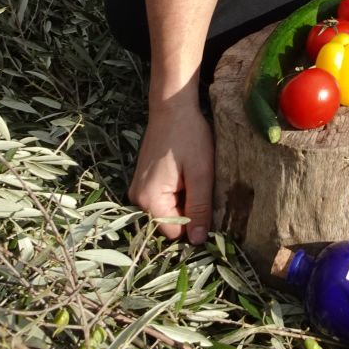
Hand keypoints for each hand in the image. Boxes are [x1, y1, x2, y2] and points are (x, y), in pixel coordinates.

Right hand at [128, 103, 213, 244]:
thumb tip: (197, 241)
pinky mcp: (144, 180)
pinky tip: (189, 176)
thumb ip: (199, 208)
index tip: (211, 210)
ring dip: (185, 201)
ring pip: (167, 210)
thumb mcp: (201, 173)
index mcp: (148, 199)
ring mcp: (139, 189)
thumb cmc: (189, 136)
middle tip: (206, 191)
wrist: (173, 107)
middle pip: (169, 222)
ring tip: (198, 181)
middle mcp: (137, 198)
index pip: (173, 231)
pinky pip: (163, 198)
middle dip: (190, 212)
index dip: (194, 225)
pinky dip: (179, 193)